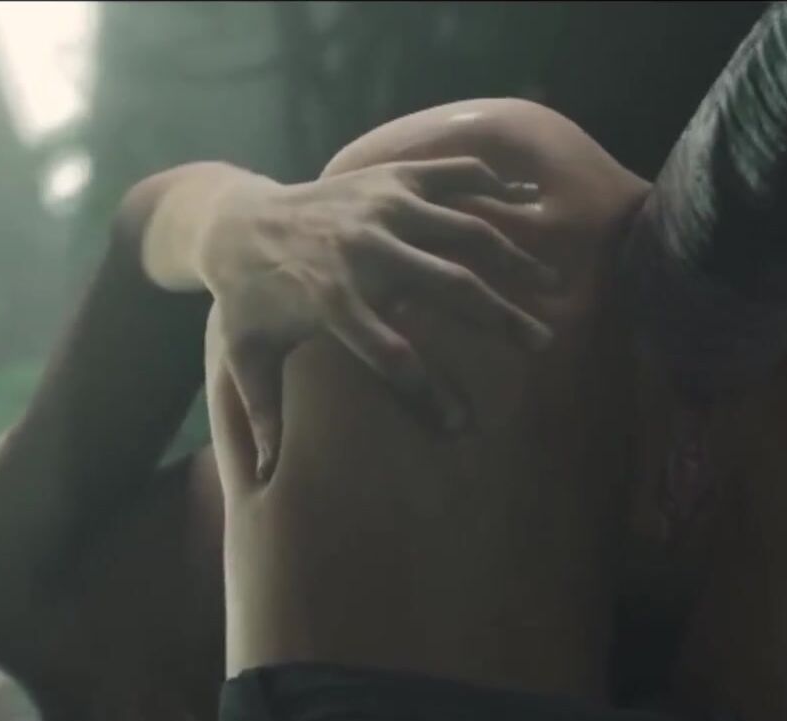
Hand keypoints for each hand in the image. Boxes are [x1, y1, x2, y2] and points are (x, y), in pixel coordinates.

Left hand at [193, 158, 560, 479]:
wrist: (234, 220)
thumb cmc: (246, 300)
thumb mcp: (248, 358)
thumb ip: (264, 414)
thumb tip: (266, 478)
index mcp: (332, 302)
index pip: (392, 355)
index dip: (428, 394)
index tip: (461, 425)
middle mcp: (364, 252)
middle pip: (449, 286)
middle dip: (500, 316)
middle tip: (542, 342)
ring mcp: (382, 208)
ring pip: (464, 229)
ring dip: (513, 256)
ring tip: (552, 283)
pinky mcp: (391, 178)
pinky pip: (453, 176)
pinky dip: (494, 183)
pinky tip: (530, 201)